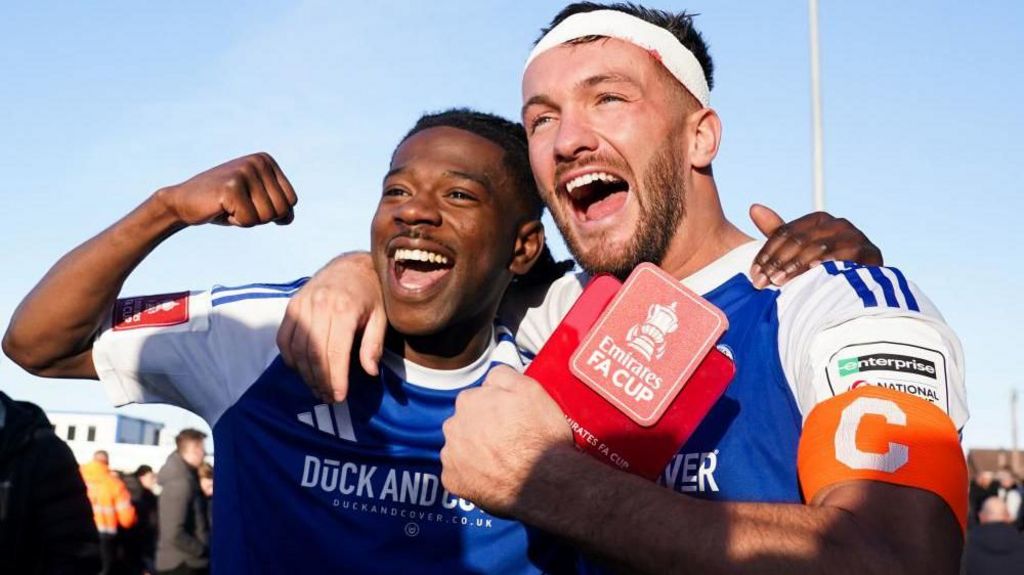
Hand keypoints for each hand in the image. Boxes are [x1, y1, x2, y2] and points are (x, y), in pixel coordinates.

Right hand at [156, 153, 295, 226]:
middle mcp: (258, 161)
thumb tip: (288, 218)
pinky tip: (221, 208)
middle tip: (238, 206)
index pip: (291, 200)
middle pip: (281, 209)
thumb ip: (278, 207)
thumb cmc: (224, 204)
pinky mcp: (231, 186)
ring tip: (230, 206)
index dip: (273, 212)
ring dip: (248, 219)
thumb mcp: (256, 203)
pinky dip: (235, 221)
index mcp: (266, 161)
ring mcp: (244, 171)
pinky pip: (249, 220)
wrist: (183, 202)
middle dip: (260, 217)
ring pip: (267, 216)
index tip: (250, 203)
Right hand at [276, 252, 386, 402]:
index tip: (338, 397)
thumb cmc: (371, 294)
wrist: (351, 266)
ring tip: (317, 388)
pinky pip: (283, 338)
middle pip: (313, 354)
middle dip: (320, 381)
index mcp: (344, 309)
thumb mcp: (381, 317)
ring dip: (305, 374)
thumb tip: (370, 372)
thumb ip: (374, 344)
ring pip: (296, 349)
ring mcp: (302, 305)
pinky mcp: (292, 306)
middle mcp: (320, 306)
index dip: (335, 378)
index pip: (335, 352)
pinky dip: (289, 357)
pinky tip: (301, 370)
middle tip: (328, 398)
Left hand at [440, 366, 571, 514]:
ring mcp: (451, 455)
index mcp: (469, 401)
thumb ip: (504, 375)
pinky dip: (472, 475)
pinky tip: (493, 476)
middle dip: (481, 429)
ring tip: (502, 460)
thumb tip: (492, 378)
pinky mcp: (452, 481)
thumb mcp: (531, 389)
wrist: (544, 481)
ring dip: (475, 452)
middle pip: (465, 423)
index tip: (509, 419)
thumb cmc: (540, 437)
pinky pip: (459, 474)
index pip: (476, 399)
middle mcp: (453, 426)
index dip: (494, 409)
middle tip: (508, 440)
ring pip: (460, 448)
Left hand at [748, 204, 882, 288]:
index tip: (754, 272)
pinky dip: (829, 262)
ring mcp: (855, 236)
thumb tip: (753, 207)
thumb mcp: (798, 250)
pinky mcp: (870, 252)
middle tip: (762, 282)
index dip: (767, 252)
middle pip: (800, 240)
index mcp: (818, 220)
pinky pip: (845, 256)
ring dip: (796, 266)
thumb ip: (778, 231)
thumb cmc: (824, 266)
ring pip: (818, 248)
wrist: (862, 285)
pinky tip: (814, 271)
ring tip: (778, 281)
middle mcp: (837, 224)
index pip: (786, 233)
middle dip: (778, 262)